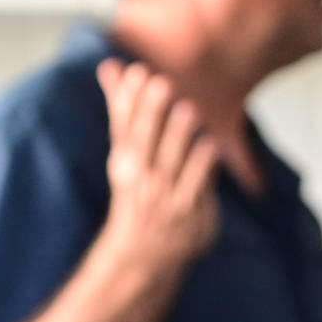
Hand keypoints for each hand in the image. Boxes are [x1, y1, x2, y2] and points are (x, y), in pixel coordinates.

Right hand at [94, 60, 217, 275]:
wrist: (143, 255)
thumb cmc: (136, 193)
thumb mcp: (124, 154)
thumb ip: (122, 109)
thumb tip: (110, 66)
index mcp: (124, 160)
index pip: (124, 125)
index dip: (130, 98)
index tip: (136, 70)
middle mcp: (141, 177)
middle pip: (144, 141)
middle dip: (151, 112)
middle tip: (161, 82)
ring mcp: (165, 196)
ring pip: (171, 162)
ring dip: (179, 135)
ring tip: (189, 108)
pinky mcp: (190, 213)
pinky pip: (197, 186)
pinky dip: (203, 166)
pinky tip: (212, 145)